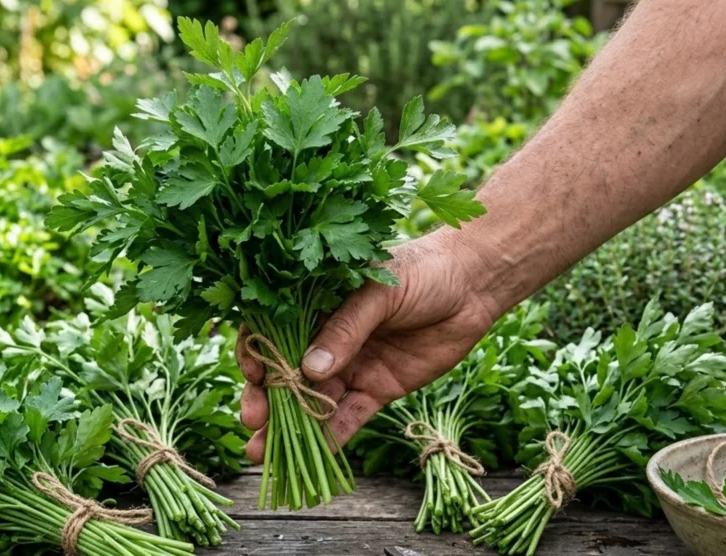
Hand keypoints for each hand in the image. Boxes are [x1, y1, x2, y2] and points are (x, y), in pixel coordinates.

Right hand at [235, 228, 501, 462]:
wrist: (473, 284)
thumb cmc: (422, 270)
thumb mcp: (378, 291)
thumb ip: (346, 329)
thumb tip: (310, 370)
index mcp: (317, 303)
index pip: (273, 330)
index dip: (257, 354)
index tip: (252, 374)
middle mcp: (328, 338)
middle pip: (286, 373)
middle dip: (266, 399)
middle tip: (254, 421)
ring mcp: (351, 366)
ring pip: (313, 401)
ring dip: (290, 427)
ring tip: (265, 454)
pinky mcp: (378, 389)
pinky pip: (350, 417)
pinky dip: (332, 437)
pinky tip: (315, 455)